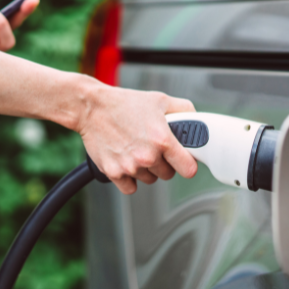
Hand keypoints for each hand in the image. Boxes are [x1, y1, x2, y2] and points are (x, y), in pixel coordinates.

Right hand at [76, 86, 198, 193]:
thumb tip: (197, 122)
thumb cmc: (123, 103)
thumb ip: (184, 111)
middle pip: (168, 175)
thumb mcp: (160, 100)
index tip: (183, 161)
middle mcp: (148, 156)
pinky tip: (126, 161)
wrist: (91, 108)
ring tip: (136, 149)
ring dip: (146, 170)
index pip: (189, 169)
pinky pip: (130, 187)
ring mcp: (130, 167)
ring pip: (149, 180)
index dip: (187, 164)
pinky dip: (129, 179)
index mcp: (163, 140)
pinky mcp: (114, 173)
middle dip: (164, 163)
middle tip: (153, 148)